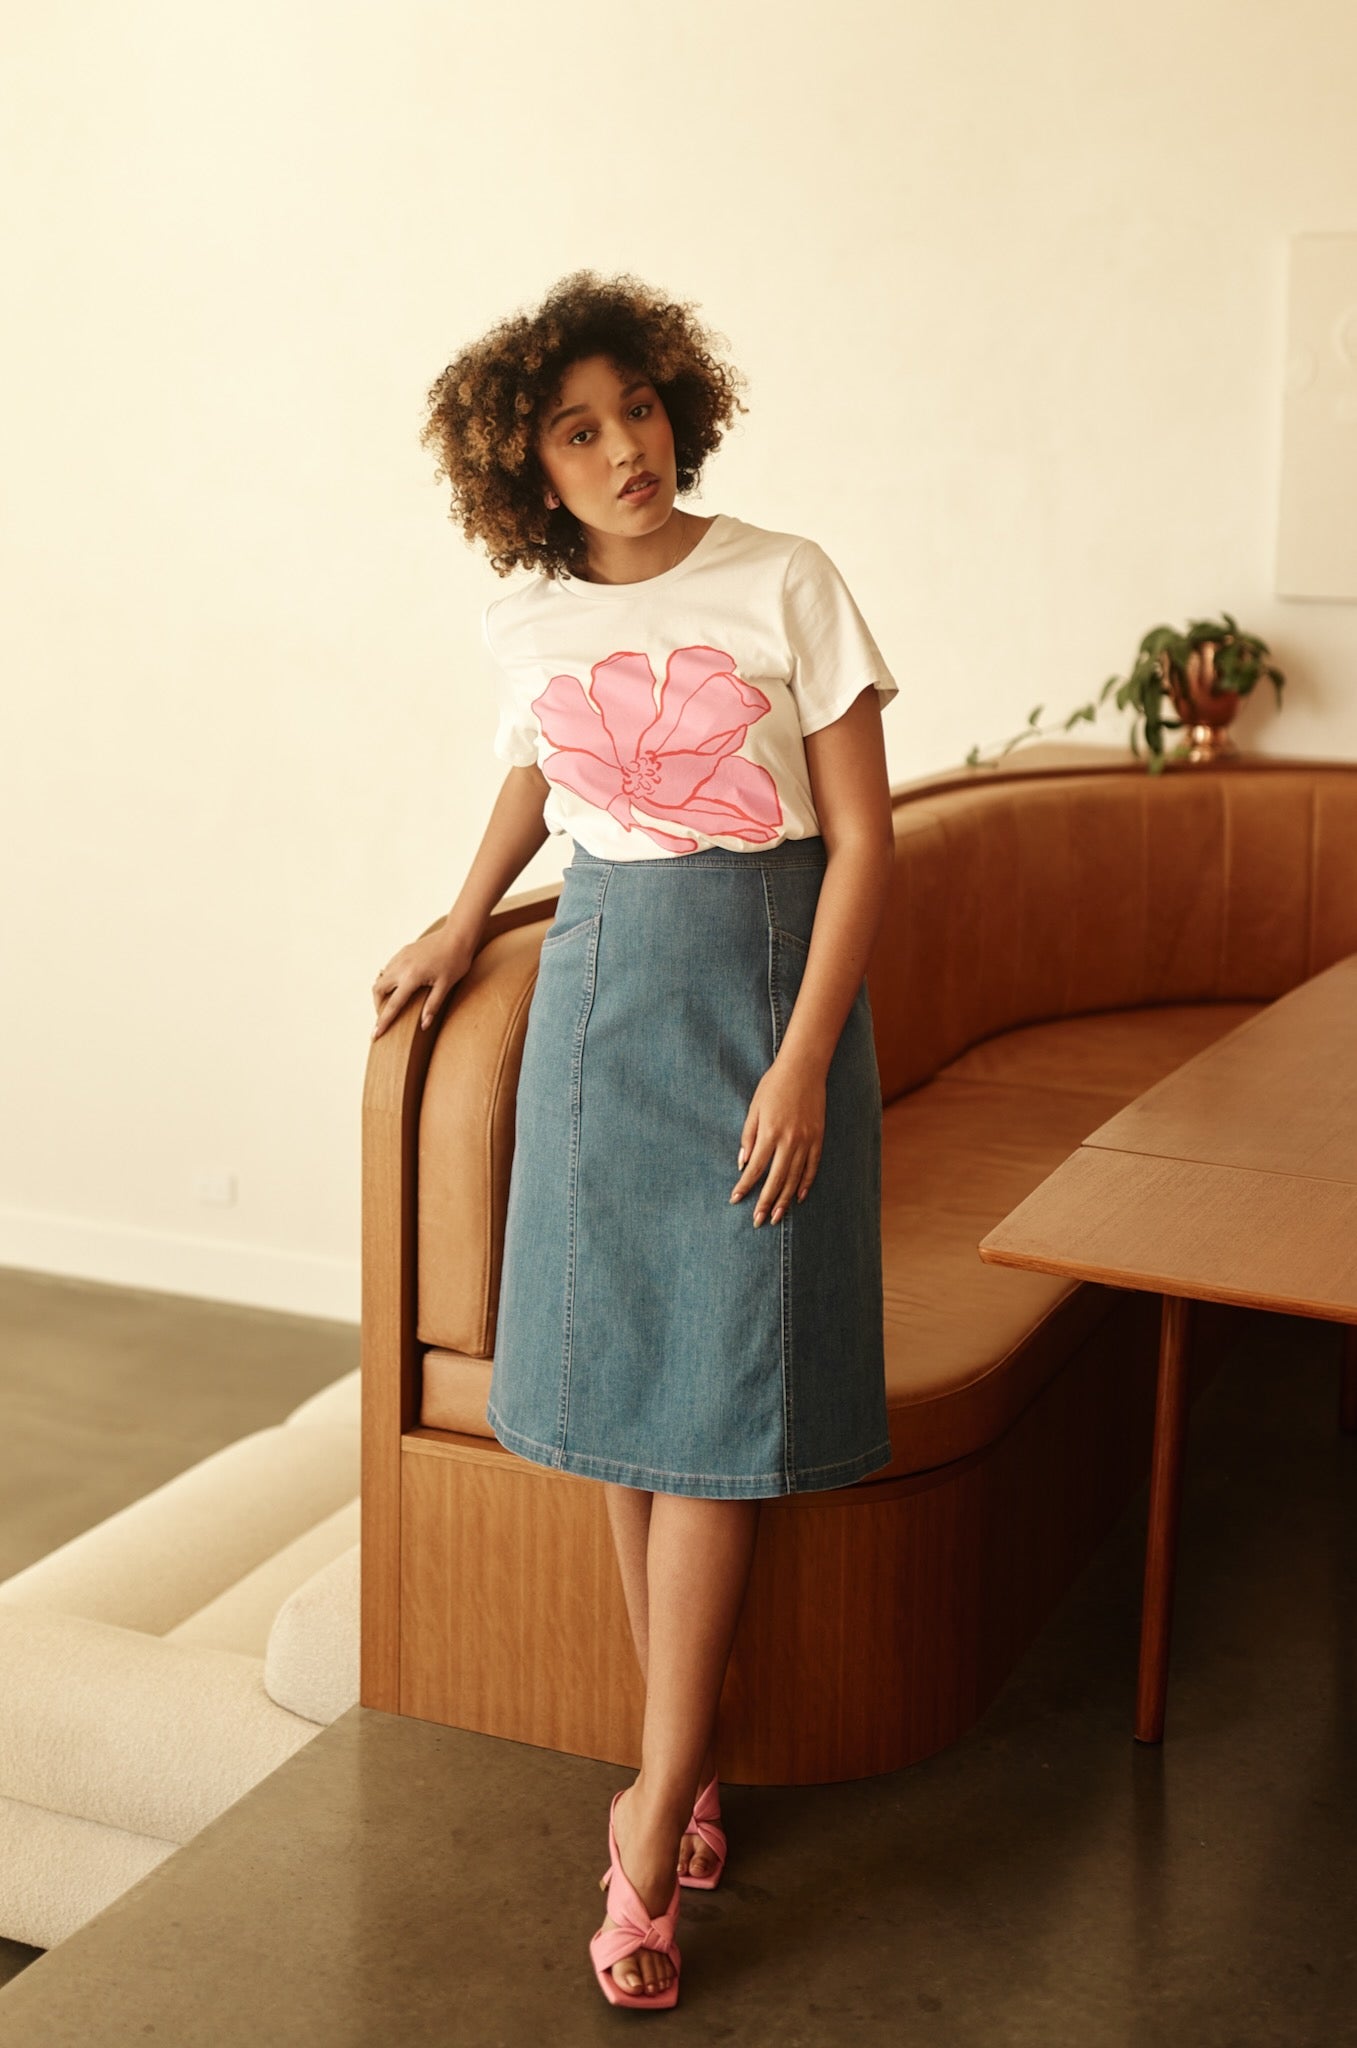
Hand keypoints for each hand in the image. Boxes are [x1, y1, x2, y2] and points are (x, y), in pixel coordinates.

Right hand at [370, 926, 477, 1040]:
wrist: (458, 935)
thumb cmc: (455, 961)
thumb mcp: (446, 986)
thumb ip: (432, 1006)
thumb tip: (424, 1025)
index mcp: (411, 977)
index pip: (392, 1005)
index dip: (383, 1022)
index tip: (374, 1035)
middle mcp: (401, 966)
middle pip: (378, 990)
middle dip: (378, 1005)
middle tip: (386, 1016)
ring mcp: (400, 957)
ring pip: (380, 977)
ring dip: (381, 992)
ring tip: (391, 1003)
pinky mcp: (403, 952)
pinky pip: (388, 968)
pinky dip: (387, 980)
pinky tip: (398, 985)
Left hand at [729, 1050, 825, 1226]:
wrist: (804, 1068)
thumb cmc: (773, 1085)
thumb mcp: (754, 1108)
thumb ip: (748, 1137)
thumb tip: (743, 1164)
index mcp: (769, 1133)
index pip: (754, 1168)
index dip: (744, 1186)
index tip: (735, 1200)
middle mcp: (789, 1141)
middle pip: (775, 1180)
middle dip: (765, 1203)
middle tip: (758, 1221)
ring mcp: (806, 1141)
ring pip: (794, 1178)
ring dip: (785, 1200)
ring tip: (777, 1217)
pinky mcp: (818, 1138)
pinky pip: (812, 1167)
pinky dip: (805, 1184)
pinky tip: (797, 1197)